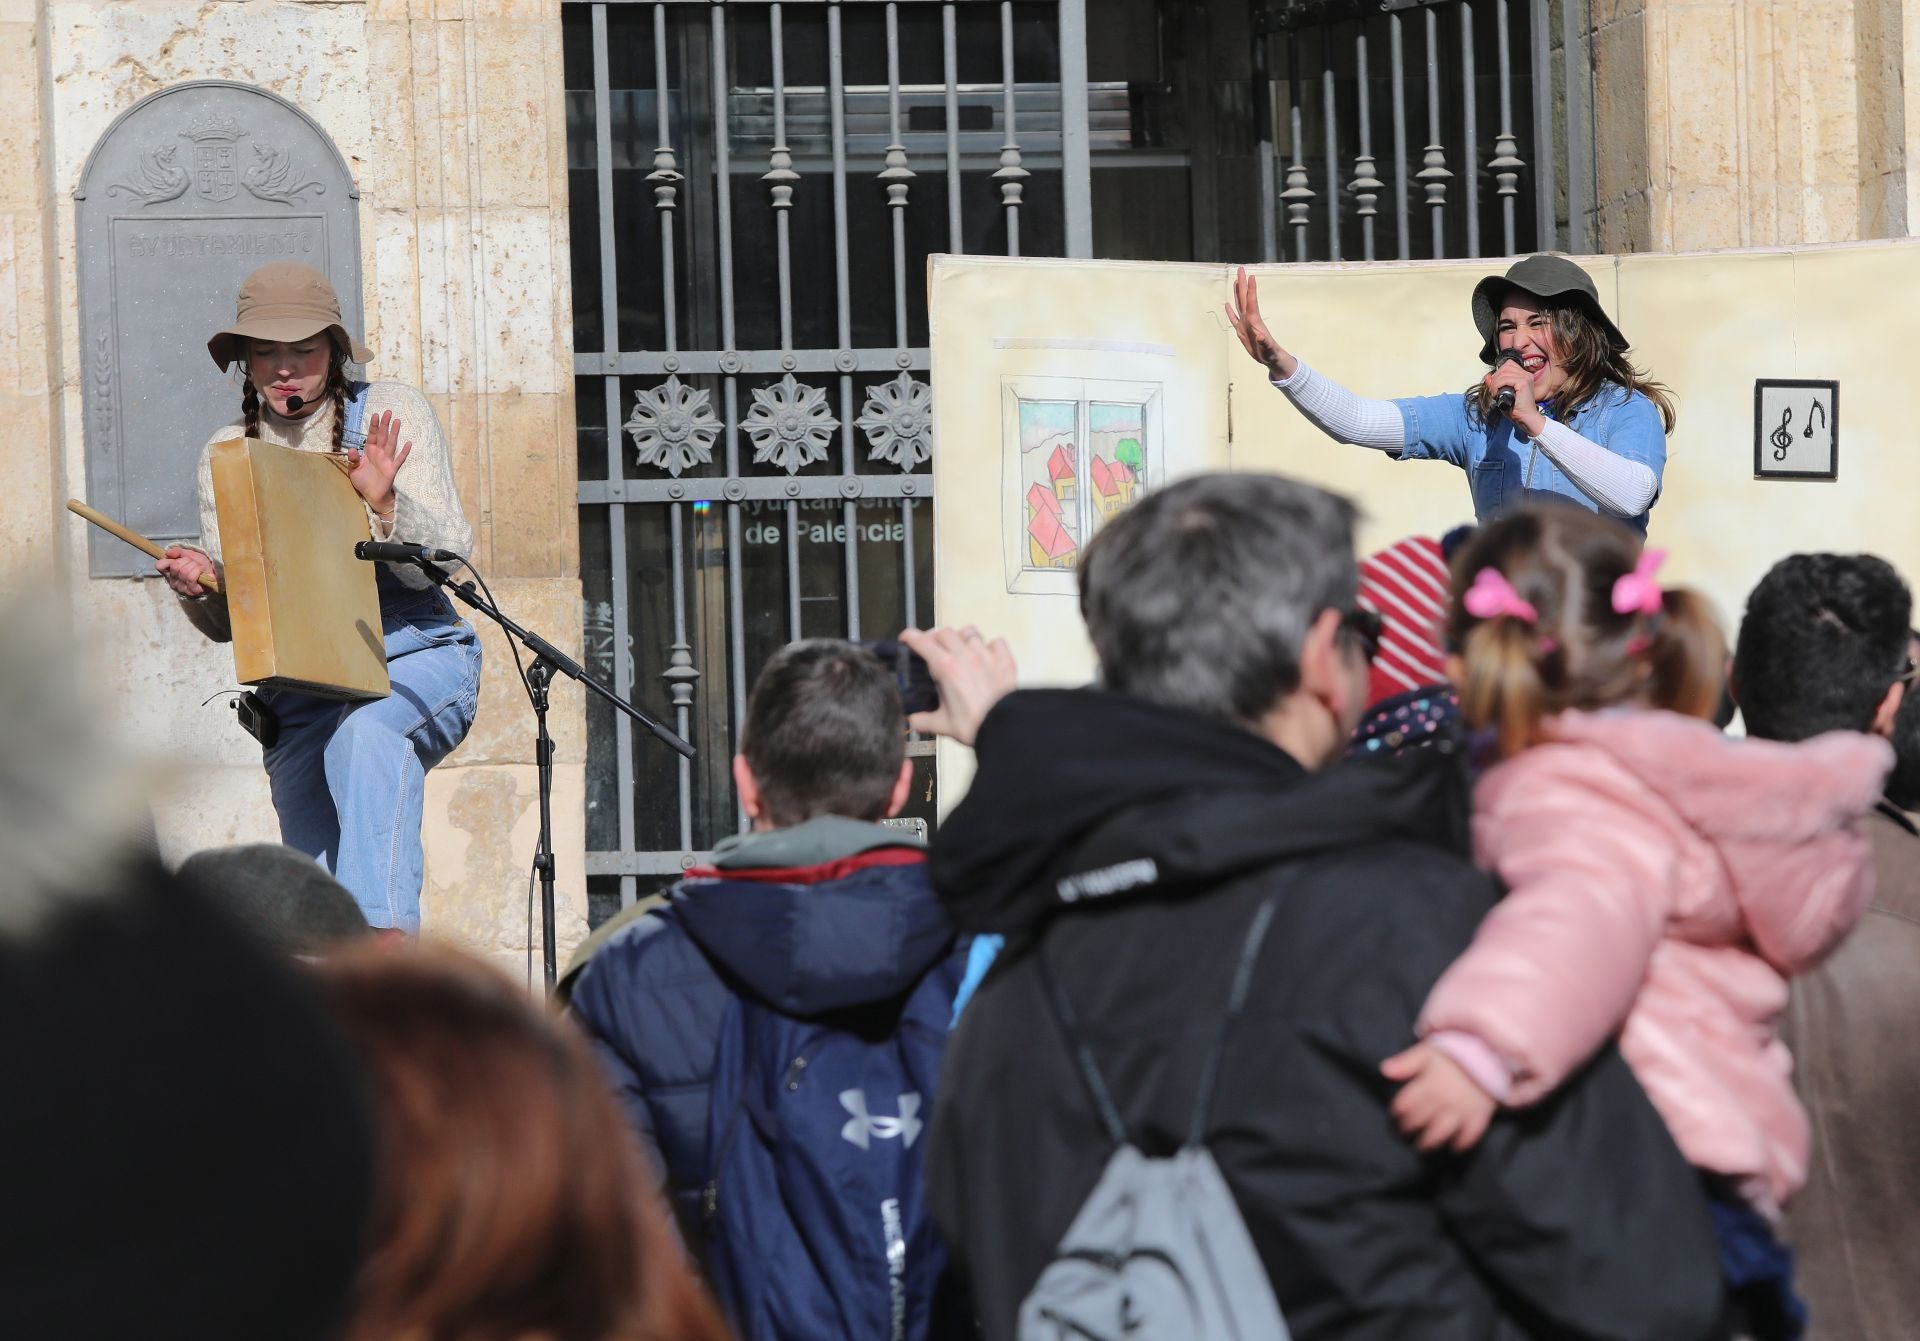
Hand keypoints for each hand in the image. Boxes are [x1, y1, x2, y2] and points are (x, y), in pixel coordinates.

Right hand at [155, 545, 219, 596]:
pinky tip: (202, 572)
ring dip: (194, 566)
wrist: (216, 574)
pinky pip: (191, 577)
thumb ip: (178, 552)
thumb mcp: (190, 555)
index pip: (160, 565)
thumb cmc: (201, 565)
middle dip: (187, 561)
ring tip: (199, 568)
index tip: (179, 558)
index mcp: (170, 572)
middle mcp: (173, 581)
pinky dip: (198, 570)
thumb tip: (167, 553)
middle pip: (175, 566)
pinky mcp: (191, 591)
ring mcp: (182, 588)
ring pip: (183, 571)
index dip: (169, 560)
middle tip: (194, 563)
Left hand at [348, 408, 411, 516]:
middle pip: (383, 436)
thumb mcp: (353, 470)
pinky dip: (404, 452)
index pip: (372, 436)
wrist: (371, 495)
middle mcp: (379, 453)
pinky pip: (399, 459)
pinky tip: (409, 444)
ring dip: (394, 433)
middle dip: (385, 424)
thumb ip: (352, 459)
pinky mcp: (392, 469)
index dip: (374, 426)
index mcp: (369, 451)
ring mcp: (387, 460)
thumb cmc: (363, 481)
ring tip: (398, 421)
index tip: (376, 414)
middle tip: (388, 412)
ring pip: (391, 444)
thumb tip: (352, 449)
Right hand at [898, 626, 1016, 746]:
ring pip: (969, 632)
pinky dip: (989, 645)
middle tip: (931, 646)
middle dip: (934, 637)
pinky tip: (986, 655)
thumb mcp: (942, 725)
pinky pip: (996, 642)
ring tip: (958, 648)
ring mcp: (986, 655)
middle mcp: (965, 656)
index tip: (906, 638)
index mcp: (946, 668)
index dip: (910, 637)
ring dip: (960, 637)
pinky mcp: (1004, 660)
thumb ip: (921, 720)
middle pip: (944, 632)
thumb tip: (911, 719)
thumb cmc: (976, 724)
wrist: (1004, 727)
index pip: (922, 642)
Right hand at [1225, 267, 1297, 379]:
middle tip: (1240, 269)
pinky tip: (1227, 304)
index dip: (1250, 289)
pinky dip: (1230, 311)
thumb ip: (1264, 341)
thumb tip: (1260, 335)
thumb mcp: (1268, 348)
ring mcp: (1245, 323)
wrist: (1270, 358)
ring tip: (1235, 280)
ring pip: (1239, 304)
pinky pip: (1234, 318)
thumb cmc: (1270, 353)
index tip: (1250, 276)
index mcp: (1254, 321)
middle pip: (1244, 298)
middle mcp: (1249, 318)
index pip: (1252, 302)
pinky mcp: (1241, 330)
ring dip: (1237, 292)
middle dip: (1242, 283)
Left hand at [1381, 1042, 1498, 1153]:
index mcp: (1429, 1084)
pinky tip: (1454, 1147)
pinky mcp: (1481, 1115)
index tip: (1395, 1116)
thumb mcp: (1427, 1052)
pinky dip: (1462, 1143)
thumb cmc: (1455, 1052)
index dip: (1398, 1111)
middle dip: (1410, 1127)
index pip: (1406, 1104)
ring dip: (1430, 1142)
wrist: (1490, 1054)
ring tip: (1422, 1147)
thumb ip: (1405, 1063)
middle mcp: (1444, 1100)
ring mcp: (1463, 1110)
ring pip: (1442, 1132)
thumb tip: (1384, 1071)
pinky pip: (1471, 1134)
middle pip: (1421, 1119)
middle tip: (1404, 1132)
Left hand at [1483, 360, 1545, 434]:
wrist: (1525, 418)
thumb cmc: (1516, 409)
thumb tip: (1487, 377)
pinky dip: (1497, 386)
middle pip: (1505, 367)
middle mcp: (1526, 374)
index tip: (1495, 384)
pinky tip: (1496, 393)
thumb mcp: (1502, 394)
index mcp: (1524, 375)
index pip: (1508, 364)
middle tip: (1493, 389)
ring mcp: (1525, 377)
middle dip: (1495, 377)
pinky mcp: (1523, 382)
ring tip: (1494, 393)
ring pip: (1503, 373)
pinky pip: (1505, 379)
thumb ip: (1496, 384)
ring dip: (1495, 383)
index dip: (1499, 372)